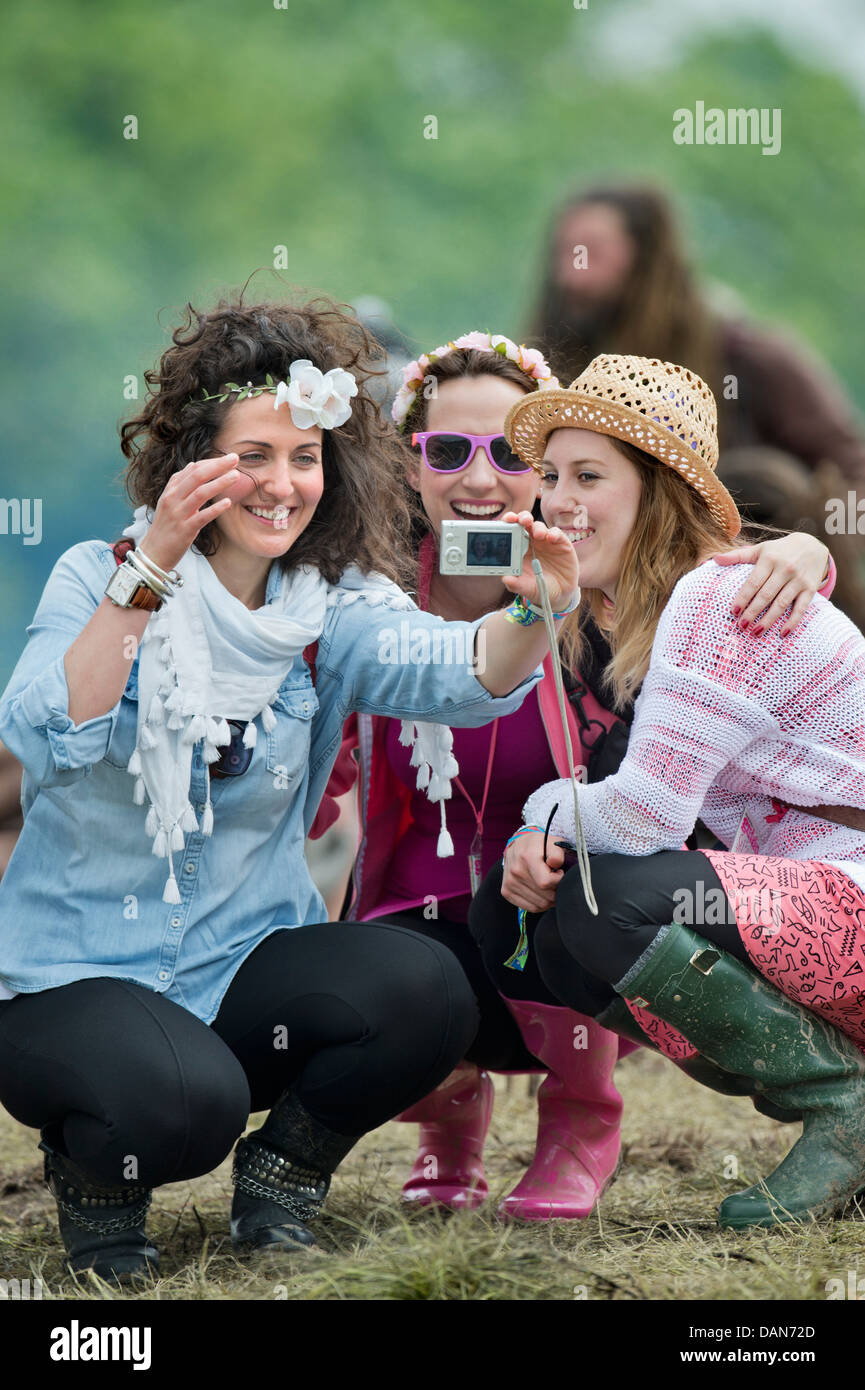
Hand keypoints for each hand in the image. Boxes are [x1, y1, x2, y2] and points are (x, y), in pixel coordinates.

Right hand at [140, 455, 256, 573]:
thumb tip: (193, 464)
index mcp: (171, 491)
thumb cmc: (165, 527)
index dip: (211, 462)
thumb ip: (180, 484)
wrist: (153, 553)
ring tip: (236, 476)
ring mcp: (178, 514)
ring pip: (200, 493)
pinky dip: (215, 509)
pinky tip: (228, 502)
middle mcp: (173, 499)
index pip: (192, 470)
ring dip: (219, 483)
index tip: (229, 458)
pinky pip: (201, 517)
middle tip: (235, 458)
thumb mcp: (169, 502)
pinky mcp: (184, 530)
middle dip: (217, 465)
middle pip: (197, 476)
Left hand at [500, 511, 579, 613]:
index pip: (511, 531)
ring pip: (539, 526)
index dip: (508, 523)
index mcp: (518, 549)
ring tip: (538, 535)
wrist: (560, 593)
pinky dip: (554, 533)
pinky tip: (551, 538)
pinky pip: (557, 533)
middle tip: (521, 520)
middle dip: (521, 518)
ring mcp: (546, 541)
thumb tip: (506, 579)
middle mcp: (531, 542)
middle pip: (524, 523)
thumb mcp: (528, 589)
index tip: (506, 522)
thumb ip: (516, 584)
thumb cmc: (539, 587)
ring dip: (537, 528)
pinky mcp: (561, 543)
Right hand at [501, 830, 564, 912]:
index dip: (559, 880)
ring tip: (549, 886)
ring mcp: (509, 883)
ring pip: (539, 905)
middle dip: (556, 891)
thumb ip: (557, 854)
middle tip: (556, 881)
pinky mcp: (506, 891)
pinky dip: (540, 904)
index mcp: (527, 857)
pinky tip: (542, 893)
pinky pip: (531, 908)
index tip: (559, 872)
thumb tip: (555, 865)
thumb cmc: (538, 846)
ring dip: (549, 899)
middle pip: (545, 896)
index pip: (546, 882)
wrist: (518, 846)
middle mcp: (515, 871)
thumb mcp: (552, 843)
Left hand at [712, 534, 829, 636]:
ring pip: (781, 603)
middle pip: (766, 595)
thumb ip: (738, 555)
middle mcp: (785, 569)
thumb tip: (715, 559)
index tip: (734, 612)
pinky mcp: (810, 588)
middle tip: (742, 626)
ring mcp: (798, 579)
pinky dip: (793, 621)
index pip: (753, 582)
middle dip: (753, 612)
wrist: (813, 545)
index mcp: (769, 559)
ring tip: (756, 632)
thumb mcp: (760, 549)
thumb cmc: (779, 550)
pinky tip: (783, 633)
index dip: (743, 598)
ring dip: (769, 620)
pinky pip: (801, 607)